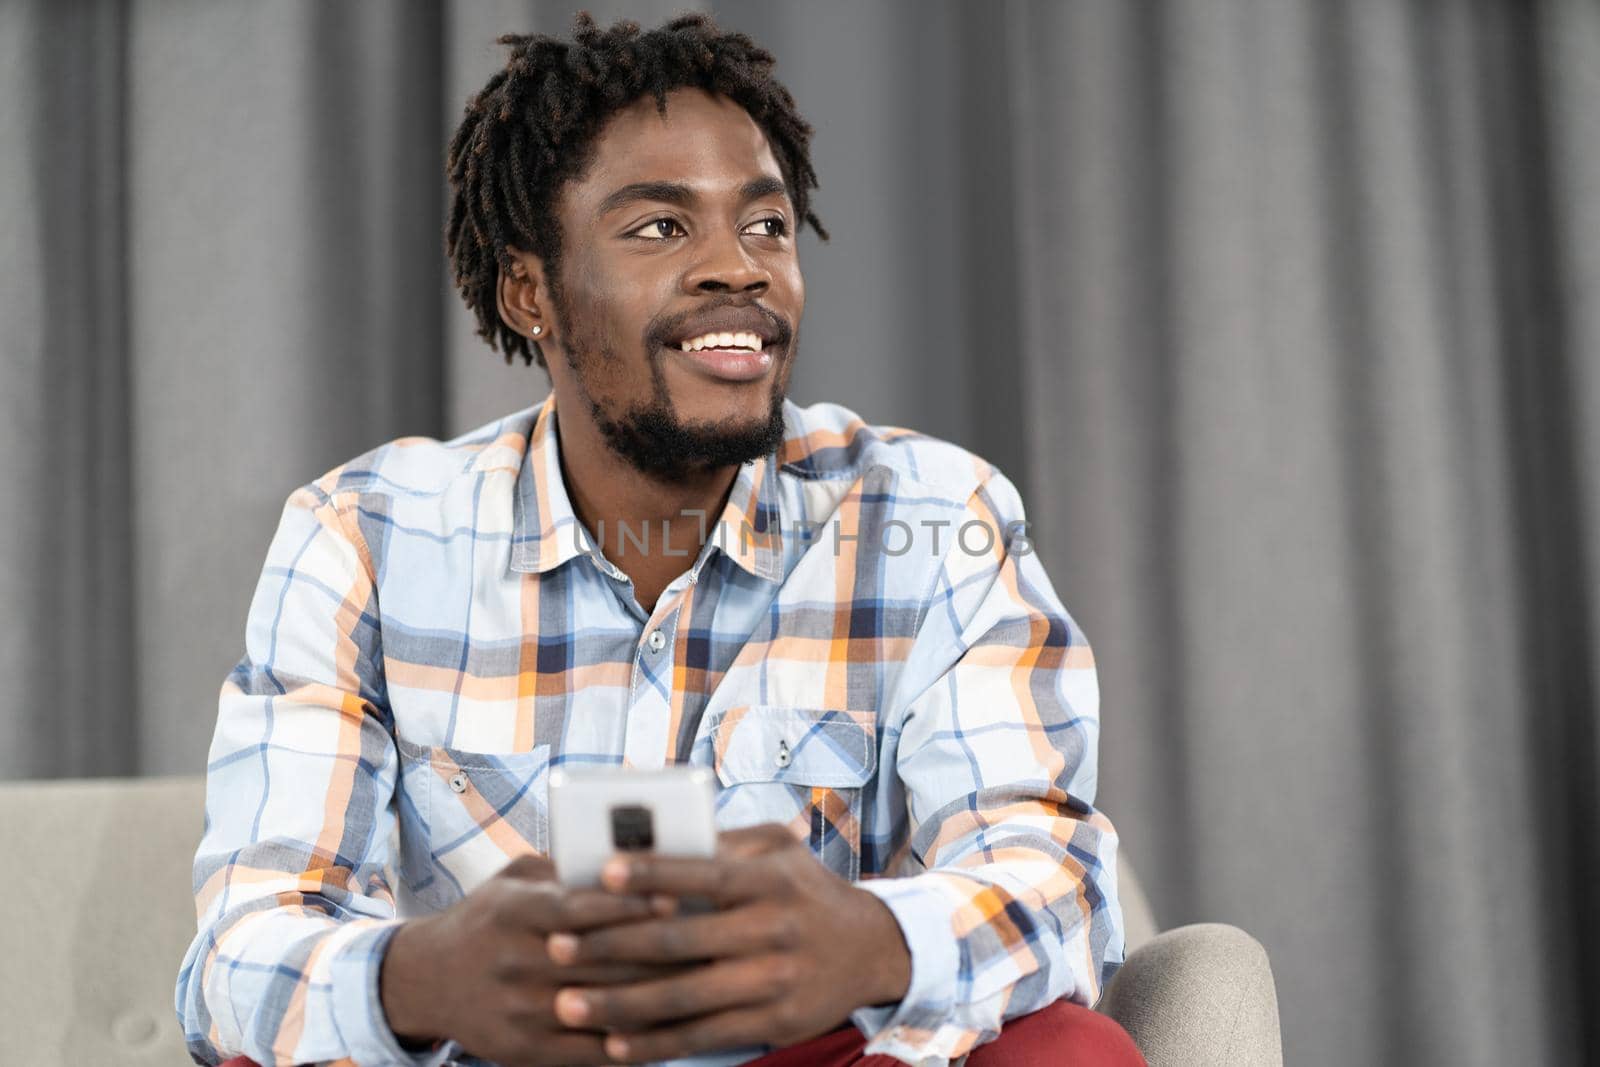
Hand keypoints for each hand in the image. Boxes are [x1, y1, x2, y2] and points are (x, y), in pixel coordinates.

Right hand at [378, 853, 685, 1066]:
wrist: (426, 980)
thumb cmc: (489, 918)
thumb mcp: (514, 880)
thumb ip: (564, 870)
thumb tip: (630, 859)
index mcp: (514, 913)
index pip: (577, 909)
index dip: (627, 906)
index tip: (675, 899)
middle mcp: (514, 962)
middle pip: (599, 961)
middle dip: (659, 952)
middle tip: (709, 942)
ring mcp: (519, 1011)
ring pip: (600, 1008)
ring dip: (655, 1000)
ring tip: (703, 986)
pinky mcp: (525, 1050)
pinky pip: (589, 1052)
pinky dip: (632, 1042)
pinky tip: (669, 1030)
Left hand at [542, 824, 912, 1062]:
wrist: (871, 949)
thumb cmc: (806, 890)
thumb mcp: (779, 851)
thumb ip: (724, 844)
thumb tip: (656, 837)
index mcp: (769, 880)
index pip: (703, 873)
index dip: (652, 873)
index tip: (601, 873)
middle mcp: (772, 930)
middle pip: (679, 942)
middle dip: (610, 947)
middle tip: (556, 947)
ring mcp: (773, 981)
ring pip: (682, 998)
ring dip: (618, 1005)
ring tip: (567, 1004)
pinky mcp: (772, 1022)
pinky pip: (702, 1036)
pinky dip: (654, 1043)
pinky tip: (613, 1044)